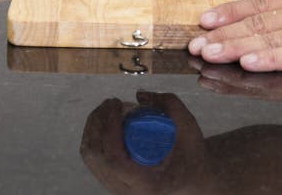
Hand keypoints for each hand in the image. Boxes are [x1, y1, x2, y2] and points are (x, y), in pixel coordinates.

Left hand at [80, 91, 213, 193]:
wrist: (192, 177)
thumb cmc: (191, 154)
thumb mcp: (190, 128)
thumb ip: (171, 106)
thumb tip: (139, 95)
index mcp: (146, 184)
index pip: (115, 160)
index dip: (109, 130)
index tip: (117, 105)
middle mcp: (126, 191)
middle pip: (96, 157)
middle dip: (98, 123)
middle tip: (113, 102)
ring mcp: (116, 187)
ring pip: (90, 157)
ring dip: (94, 127)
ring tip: (110, 108)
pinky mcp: (111, 180)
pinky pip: (93, 157)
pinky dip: (95, 135)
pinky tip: (108, 120)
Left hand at [188, 0, 281, 99]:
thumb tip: (259, 35)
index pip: (259, 3)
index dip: (229, 12)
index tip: (205, 21)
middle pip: (258, 20)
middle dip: (223, 32)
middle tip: (197, 42)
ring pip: (269, 36)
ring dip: (235, 45)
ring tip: (210, 53)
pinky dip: (267, 58)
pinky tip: (247, 62)